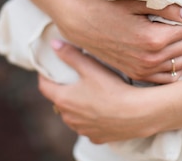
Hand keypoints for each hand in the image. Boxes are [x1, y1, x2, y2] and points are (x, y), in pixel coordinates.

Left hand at [39, 41, 158, 142]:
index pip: (44, 87)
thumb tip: (54, 44)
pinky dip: (91, 120)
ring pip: (73, 117)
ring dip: (76, 108)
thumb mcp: (90, 68)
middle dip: (63, 91)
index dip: (45, 76)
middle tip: (73, 80)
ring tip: (89, 96)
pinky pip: (88, 127)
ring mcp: (82, 129)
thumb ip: (71, 55)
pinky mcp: (96, 137)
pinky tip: (102, 111)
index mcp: (63, 99)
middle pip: (59, 102)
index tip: (48, 70)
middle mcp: (69, 118)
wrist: (137, 113)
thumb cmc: (112, 89)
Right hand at [53, 0, 181, 83]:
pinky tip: (170, 53)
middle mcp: (150, 59)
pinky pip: (168, 78)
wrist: (79, 23)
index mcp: (152, 39)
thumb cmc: (106, 7)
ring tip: (177, 35)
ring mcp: (143, 70)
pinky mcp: (137, 74)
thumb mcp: (136, 3)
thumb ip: (166, 9)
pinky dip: (175, 66)